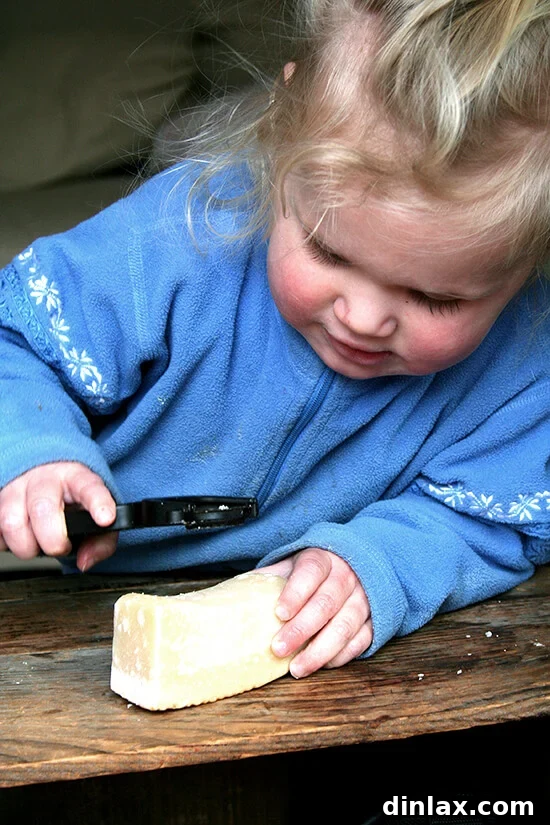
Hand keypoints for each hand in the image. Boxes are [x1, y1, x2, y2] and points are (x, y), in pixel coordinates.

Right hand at [0, 462, 116, 571]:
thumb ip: (102, 541)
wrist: (41, 473)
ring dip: (27, 546)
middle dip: (53, 540)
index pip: (89, 487)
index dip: (98, 503)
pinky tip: (22, 536)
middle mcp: (44, 479)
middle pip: (43, 508)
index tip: (105, 518)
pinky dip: (7, 543)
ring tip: (38, 543)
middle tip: (61, 547)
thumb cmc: (71, 499)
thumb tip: (85, 561)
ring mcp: (16, 488)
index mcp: (76, 478)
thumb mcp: (95, 514)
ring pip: (12, 523)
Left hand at [262, 548, 371, 677]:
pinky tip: (322, 665)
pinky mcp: (372, 620)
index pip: (311, 572)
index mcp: (323, 558)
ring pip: (345, 626)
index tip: (279, 612)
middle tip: (278, 648)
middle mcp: (346, 577)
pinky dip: (341, 656)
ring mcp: (362, 599)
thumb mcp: (292, 564)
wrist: (353, 564)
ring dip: (320, 650)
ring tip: (296, 668)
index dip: (295, 593)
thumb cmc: (313, 570)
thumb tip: (234, 594)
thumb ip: (270, 577)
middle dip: (302, 628)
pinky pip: (360, 640)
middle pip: (326, 603)